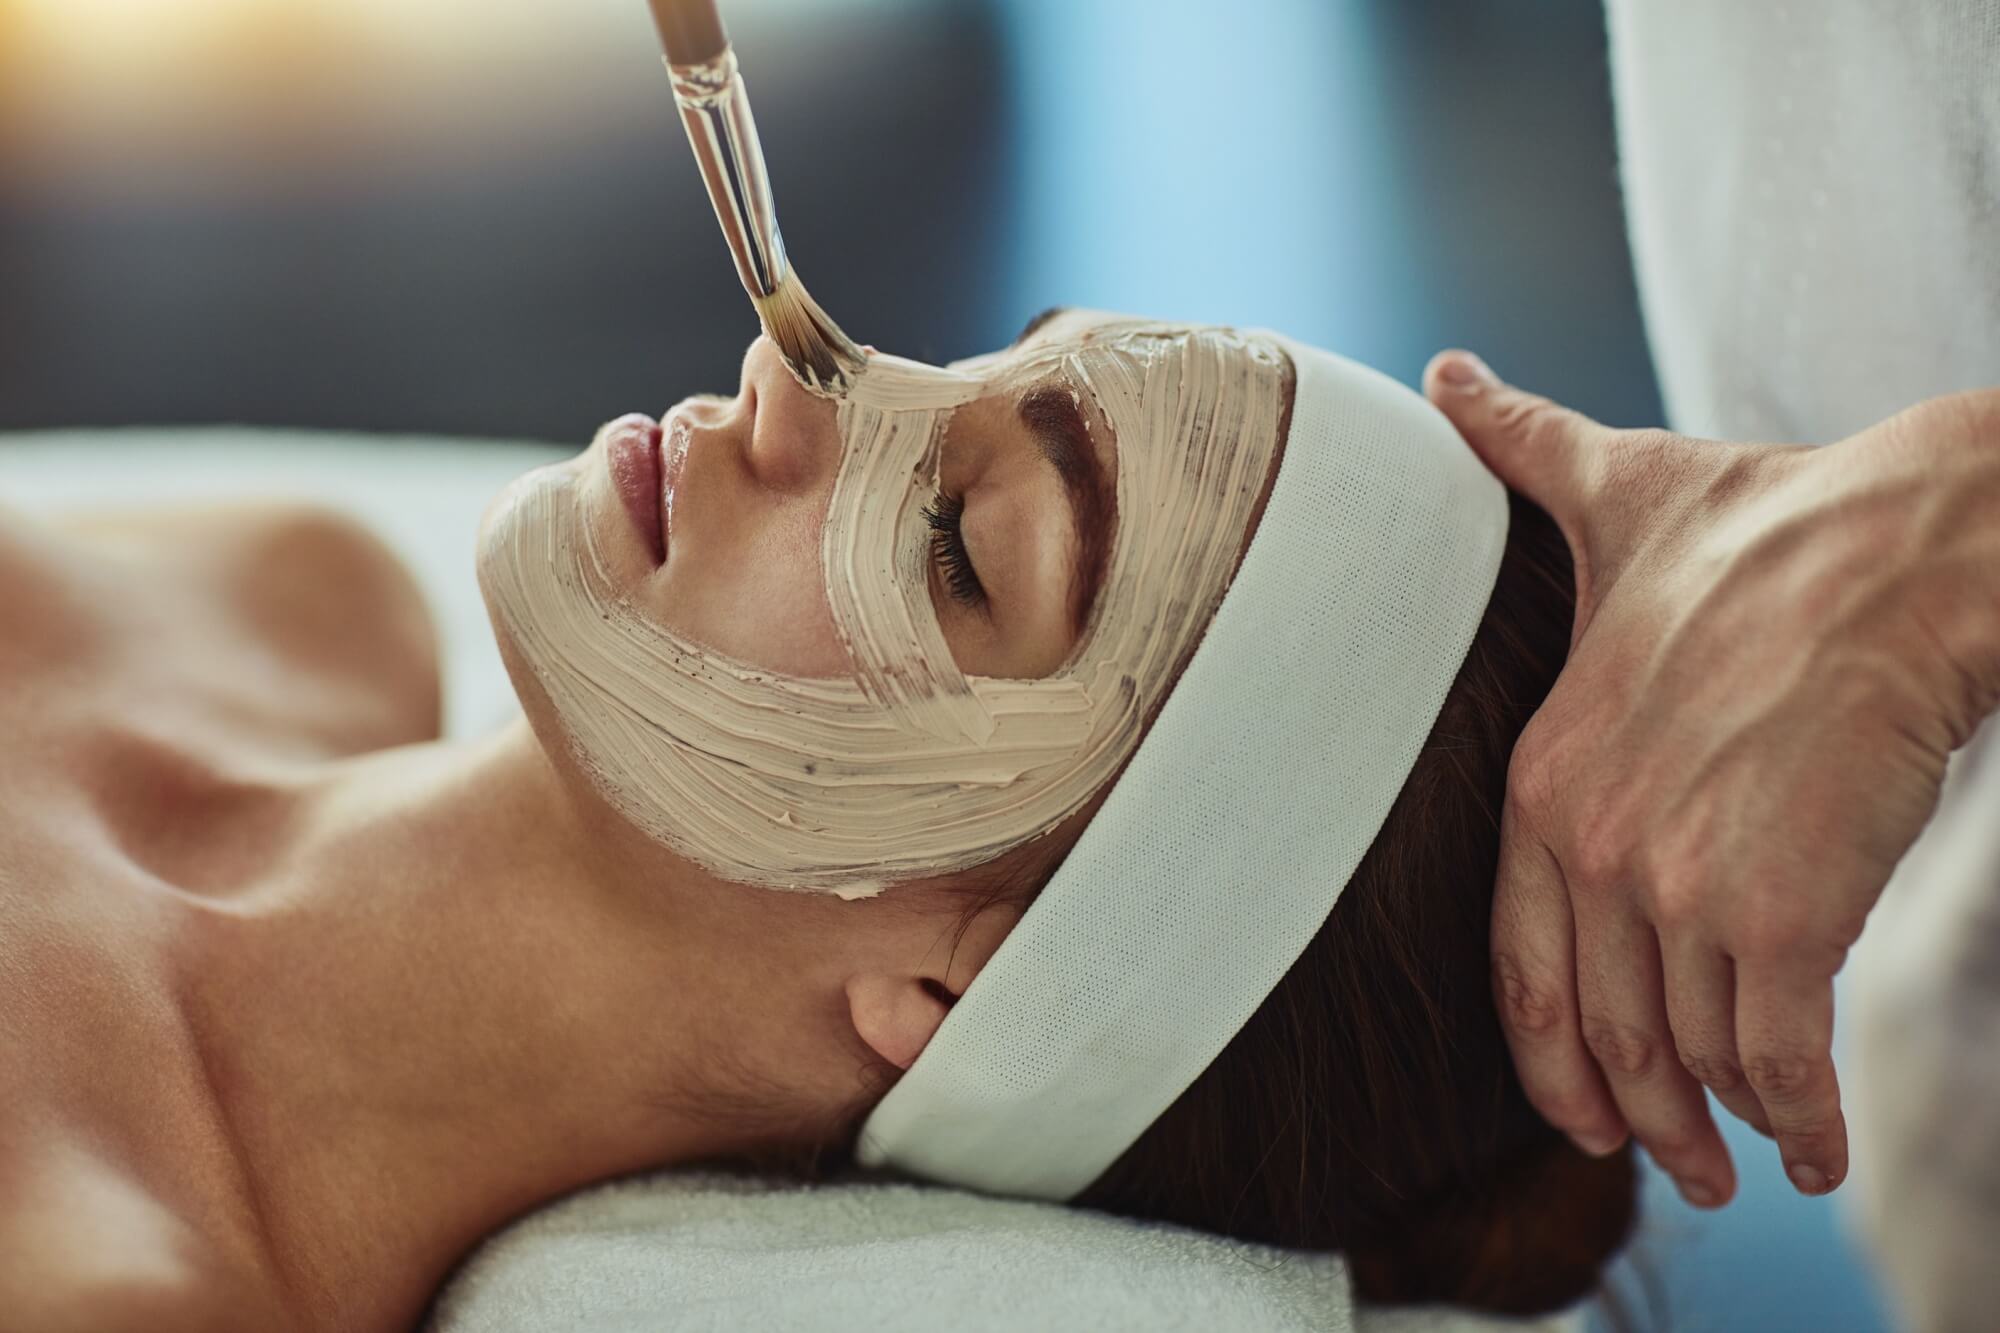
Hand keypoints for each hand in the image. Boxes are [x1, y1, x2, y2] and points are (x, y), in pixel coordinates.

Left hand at [1422, 351, 1999, 1208]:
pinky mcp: (1785, 908)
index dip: (1548, 1055)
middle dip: (1639, 1115)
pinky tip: (1819, 1152)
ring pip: (1690, 1049)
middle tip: (1677, 1163)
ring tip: (1756, 1154)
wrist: (1903, 546)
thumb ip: (1518, 450)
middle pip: (1602, 1027)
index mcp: (1543, 777)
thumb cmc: (1767, 523)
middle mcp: (1595, 842)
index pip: (1519, 961)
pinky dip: (1797, 1118)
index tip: (1581, 1109)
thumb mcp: (1611, 489)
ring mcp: (1682, 881)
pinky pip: (1775, 1051)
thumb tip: (1447, 374)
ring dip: (1724, 1123)